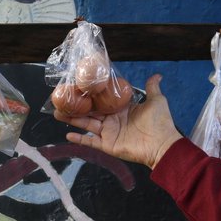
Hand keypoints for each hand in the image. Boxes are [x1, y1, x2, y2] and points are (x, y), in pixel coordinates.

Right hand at [54, 74, 182, 168]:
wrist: (162, 144)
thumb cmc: (160, 122)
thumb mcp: (156, 100)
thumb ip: (152, 88)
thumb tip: (157, 75)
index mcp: (122, 109)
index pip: (102, 100)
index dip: (91, 95)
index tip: (78, 87)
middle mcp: (113, 120)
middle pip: (91, 112)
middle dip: (76, 106)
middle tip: (61, 100)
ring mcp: (109, 133)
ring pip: (87, 124)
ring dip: (73, 120)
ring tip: (57, 113)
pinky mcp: (108, 145)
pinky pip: (91, 142)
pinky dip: (80, 139)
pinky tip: (67, 134)